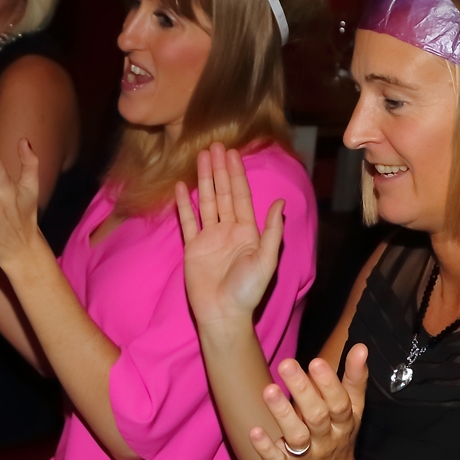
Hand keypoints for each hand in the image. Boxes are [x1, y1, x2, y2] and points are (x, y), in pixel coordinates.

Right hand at [175, 142, 283, 335]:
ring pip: (206, 202)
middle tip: (214, 145)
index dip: (236, 174)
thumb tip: (279, 203)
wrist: (223, 314)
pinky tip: (180, 187)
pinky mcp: (193, 248)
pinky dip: (183, 204)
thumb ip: (271, 231)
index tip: (232, 153)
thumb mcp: (266, 260)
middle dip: (219, 169)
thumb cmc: (247, 290)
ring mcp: (209, 237)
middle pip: (222, 193)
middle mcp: (228, 230)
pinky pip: (187, 222)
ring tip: (199, 157)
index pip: (240, 195)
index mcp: (247, 231)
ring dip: (203, 180)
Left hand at [248, 346, 371, 459]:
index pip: (340, 403)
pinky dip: (266, 447)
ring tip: (268, 390)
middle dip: (302, 390)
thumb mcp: (352, 411)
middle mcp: (326, 440)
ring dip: (282, 414)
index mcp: (343, 423)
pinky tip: (254, 431)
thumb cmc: (338, 438)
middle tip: (286, 364)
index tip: (316, 361)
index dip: (330, 384)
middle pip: (317, 416)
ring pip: (296, 436)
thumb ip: (354, 379)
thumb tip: (360, 347)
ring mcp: (306, 457)